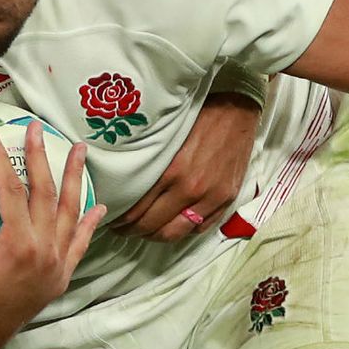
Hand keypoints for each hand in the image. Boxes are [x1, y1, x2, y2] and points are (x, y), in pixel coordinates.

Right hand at [0, 122, 106, 348]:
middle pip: (46, 193)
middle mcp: (44, 251)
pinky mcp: (61, 276)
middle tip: (38, 129)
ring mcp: (56, 264)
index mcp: (17, 245)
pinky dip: (89, 224)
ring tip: (81, 152)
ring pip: (71, 213)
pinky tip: (98, 206)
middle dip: (42, 158)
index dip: (1, 161)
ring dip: (76, 180)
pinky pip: (80, 244)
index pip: (11, 190)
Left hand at [112, 92, 259, 240]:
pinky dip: (182, 231)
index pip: (138, 209)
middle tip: (120, 228)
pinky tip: (170, 226)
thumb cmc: (198, 117)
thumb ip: (151, 164)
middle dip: (132, 231)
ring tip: (143, 232)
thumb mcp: (167, 138)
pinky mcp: (225, 200)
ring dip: (155, 236)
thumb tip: (127, 182)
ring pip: (175, 233)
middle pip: (153, 226)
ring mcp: (210, 198)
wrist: (236, 111)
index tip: (112, 219)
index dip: (121, 220)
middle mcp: (191, 189)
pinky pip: (199, 229)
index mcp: (172, 172)